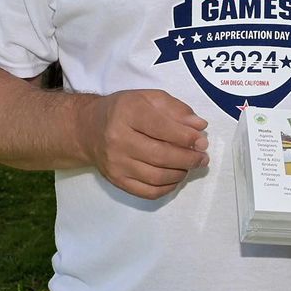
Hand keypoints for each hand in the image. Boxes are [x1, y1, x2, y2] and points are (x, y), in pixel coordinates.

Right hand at [76, 89, 208, 198]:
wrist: (89, 129)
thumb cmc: (124, 110)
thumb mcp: (148, 98)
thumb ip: (176, 109)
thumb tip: (199, 127)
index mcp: (127, 113)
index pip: (162, 128)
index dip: (186, 137)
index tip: (201, 141)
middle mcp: (118, 139)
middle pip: (161, 155)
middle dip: (188, 158)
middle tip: (202, 157)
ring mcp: (116, 163)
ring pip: (157, 176)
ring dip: (181, 173)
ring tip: (189, 166)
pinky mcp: (117, 180)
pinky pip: (148, 192)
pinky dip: (168, 188)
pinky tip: (175, 177)